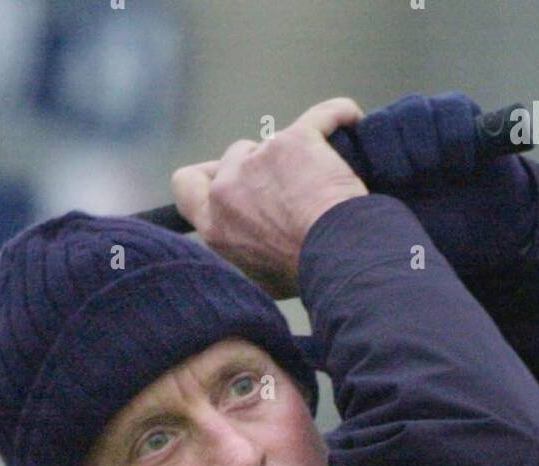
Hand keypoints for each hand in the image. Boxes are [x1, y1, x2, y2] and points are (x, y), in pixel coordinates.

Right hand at [171, 97, 369, 299]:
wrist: (335, 258)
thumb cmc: (301, 273)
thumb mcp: (256, 277)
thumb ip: (239, 246)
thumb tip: (246, 239)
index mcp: (213, 223)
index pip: (186, 183)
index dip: (206, 175)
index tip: (227, 176)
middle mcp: (228, 187)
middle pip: (236, 155)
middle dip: (260, 166)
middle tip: (290, 189)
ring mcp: (260, 157)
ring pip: (276, 140)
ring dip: (297, 155)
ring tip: (326, 179)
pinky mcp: (297, 139)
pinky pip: (324, 115)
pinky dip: (340, 116)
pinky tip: (352, 122)